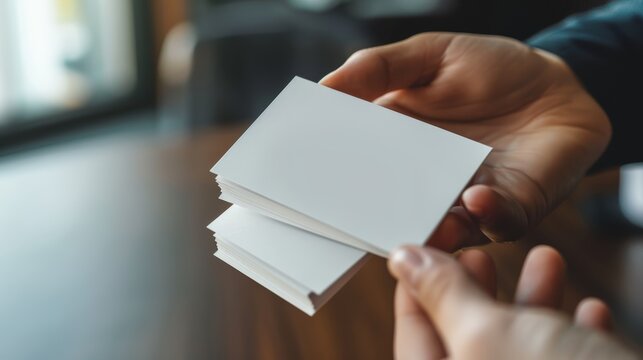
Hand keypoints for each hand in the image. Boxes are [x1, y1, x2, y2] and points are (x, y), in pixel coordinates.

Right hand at [321, 33, 610, 247]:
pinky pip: (495, 223)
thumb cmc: (490, 68)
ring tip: (414, 222)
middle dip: (370, 216)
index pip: (357, 169)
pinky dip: (483, 216)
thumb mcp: (429, 55)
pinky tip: (473, 199)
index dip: (332, 176)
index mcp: (398, 147)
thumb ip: (378, 68)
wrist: (559, 83)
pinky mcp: (511, 209)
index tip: (305, 181)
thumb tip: (324, 86)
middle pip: (390, 209)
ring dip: (425, 228)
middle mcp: (426, 183)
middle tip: (347, 219)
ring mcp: (465, 200)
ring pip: (439, 228)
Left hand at [387, 245, 635, 358]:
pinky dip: (572, 332)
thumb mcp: (488, 333)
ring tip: (546, 260)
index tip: (426, 250)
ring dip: (533, 300)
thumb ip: (442, 295)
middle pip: (463, 339)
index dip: (416, 286)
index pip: (411, 334)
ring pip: (517, 347)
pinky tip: (588, 310)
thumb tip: (406, 261)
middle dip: (477, 289)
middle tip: (482, 254)